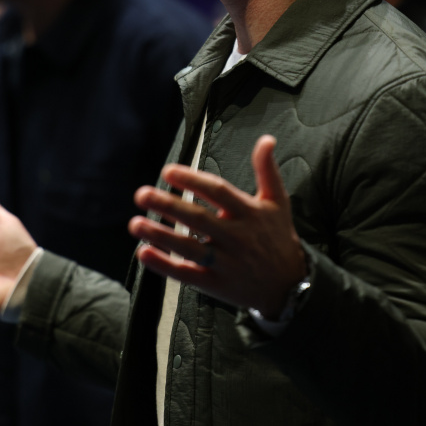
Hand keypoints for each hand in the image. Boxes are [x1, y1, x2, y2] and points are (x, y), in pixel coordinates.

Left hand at [128, 135, 305, 317]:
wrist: (290, 286)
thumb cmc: (277, 236)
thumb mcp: (278, 202)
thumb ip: (267, 170)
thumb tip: (266, 139)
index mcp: (249, 213)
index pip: (218, 192)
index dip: (193, 180)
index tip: (168, 171)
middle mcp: (237, 237)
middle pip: (199, 219)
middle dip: (169, 206)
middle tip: (141, 194)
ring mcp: (226, 263)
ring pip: (189, 248)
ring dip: (160, 236)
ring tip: (134, 223)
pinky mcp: (216, 285)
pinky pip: (187, 275)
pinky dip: (165, 266)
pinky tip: (144, 253)